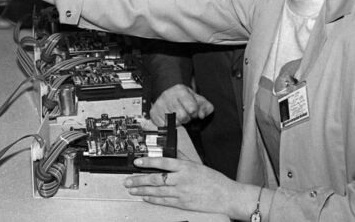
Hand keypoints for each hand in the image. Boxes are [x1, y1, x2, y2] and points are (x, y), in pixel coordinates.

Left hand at [123, 157, 251, 215]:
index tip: (137, 161)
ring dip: (142, 190)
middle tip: (128, 180)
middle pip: (156, 179)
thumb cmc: (214, 180)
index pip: (162, 162)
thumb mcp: (197, 164)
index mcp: (185, 167)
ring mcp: (181, 193)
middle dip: (139, 179)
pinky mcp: (183, 204)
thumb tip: (170, 150)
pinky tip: (145, 197)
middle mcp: (182, 179)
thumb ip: (182, 157)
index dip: (148, 162)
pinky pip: (164, 201)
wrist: (226, 196)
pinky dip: (153, 199)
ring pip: (157, 191)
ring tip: (132, 189)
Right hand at [150, 84, 213, 125]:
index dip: (195, 113)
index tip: (193, 112)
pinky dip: (169, 125)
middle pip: (182, 117)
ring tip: (177, 116)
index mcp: (181, 90)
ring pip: (173, 122)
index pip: (192, 109)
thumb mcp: (198, 100)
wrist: (169, 95)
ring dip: (178, 122)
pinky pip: (164, 126)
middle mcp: (168, 95)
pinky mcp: (153, 112)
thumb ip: (205, 107)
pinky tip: (170, 118)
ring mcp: (159, 104)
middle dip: (186, 118)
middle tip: (185, 114)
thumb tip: (201, 115)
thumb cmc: (185, 99)